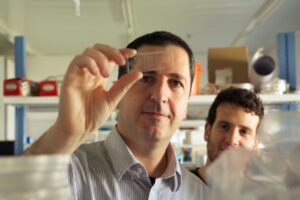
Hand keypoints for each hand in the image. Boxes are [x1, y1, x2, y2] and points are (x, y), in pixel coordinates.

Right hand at [26, 44, 141, 153]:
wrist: (80, 129)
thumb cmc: (93, 116)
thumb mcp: (113, 98)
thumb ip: (124, 85)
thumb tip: (138, 73)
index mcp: (100, 76)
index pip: (110, 57)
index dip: (120, 51)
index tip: (133, 53)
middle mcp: (89, 72)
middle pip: (98, 49)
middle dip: (111, 51)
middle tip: (121, 62)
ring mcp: (79, 74)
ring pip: (89, 52)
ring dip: (101, 59)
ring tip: (107, 74)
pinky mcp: (70, 77)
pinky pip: (77, 61)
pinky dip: (89, 62)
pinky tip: (96, 73)